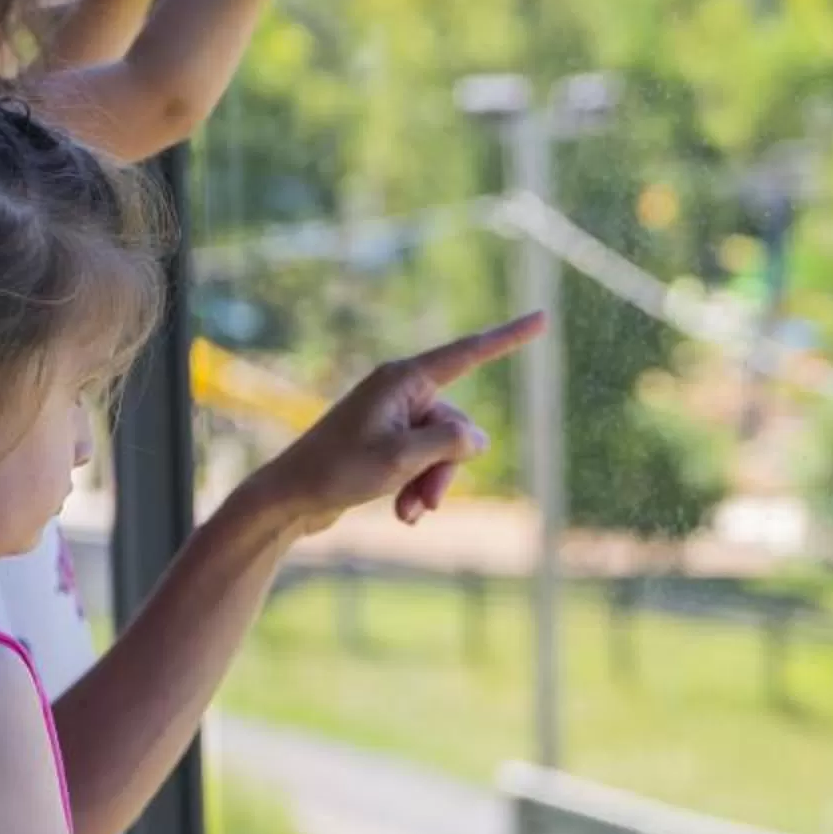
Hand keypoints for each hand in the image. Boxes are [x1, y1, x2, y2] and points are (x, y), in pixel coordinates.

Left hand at [245, 313, 543, 536]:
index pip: (469, 353)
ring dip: (431, 485)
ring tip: (408, 514)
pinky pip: (422, 463)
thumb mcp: (402, 458)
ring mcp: (392, 417)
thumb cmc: (337, 471)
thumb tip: (477, 437)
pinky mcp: (386, 442)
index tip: (543, 319)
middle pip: (456, 426)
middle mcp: (400, 390)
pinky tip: (402, 514)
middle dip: (448, 468)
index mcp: (403, 379)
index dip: (509, 338)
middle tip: (424, 502)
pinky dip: (416, 488)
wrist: (288, 498)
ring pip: (442, 452)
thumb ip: (449, 442)